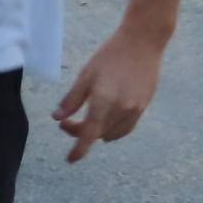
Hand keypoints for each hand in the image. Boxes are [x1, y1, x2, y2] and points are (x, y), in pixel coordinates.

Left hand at [52, 28, 165, 163]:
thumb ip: (72, 99)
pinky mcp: (144, 106)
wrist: (143, 43)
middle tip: (66, 122)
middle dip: (81, 132)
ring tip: (84, 120)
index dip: (79, 149)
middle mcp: (122, 109)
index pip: (89, 133)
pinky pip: (126, 127)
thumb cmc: (110, 55)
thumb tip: (58, 118)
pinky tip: (104, 121)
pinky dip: (113, 129)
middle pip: (98, 134)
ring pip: (113, 133)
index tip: (70, 160)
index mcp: (104, 100)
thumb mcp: (86, 74)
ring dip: (97, 133)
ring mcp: (135, 109)